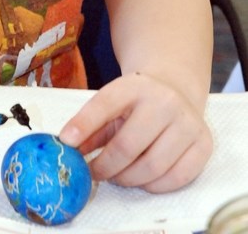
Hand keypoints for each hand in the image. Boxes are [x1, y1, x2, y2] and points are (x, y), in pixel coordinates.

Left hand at [59, 72, 212, 192]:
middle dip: (105, 166)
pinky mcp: (203, 144)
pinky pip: (176, 178)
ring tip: (117, 176)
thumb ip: (90, 124)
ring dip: (128, 179)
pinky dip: (154, 185)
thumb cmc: (136, 102)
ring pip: (152, 168)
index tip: (66, 143)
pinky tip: (143, 177)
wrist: (175, 89)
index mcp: (134, 86)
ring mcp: (187, 122)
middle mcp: (164, 101)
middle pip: (128, 146)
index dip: (83, 125)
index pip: (104, 104)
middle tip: (95, 172)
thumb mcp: (112, 102)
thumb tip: (68, 147)